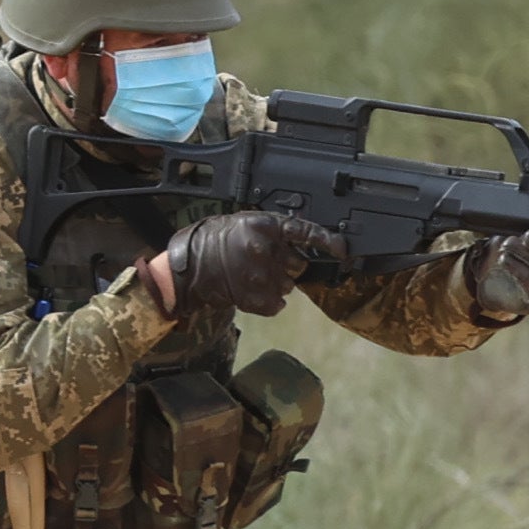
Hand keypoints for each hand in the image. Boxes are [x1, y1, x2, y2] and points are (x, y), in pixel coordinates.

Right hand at [149, 210, 347, 318]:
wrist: (185, 271)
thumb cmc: (210, 242)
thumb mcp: (242, 224)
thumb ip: (271, 233)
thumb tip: (298, 244)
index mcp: (263, 227)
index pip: (305, 232)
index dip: (327, 241)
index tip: (342, 249)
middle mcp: (266, 251)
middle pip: (299, 265)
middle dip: (288, 266)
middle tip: (264, 263)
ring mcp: (262, 277)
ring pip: (289, 285)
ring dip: (276, 284)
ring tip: (251, 278)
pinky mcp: (258, 299)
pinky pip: (278, 304)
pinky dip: (268, 301)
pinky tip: (251, 292)